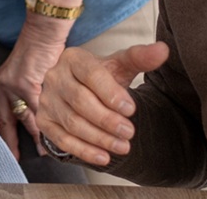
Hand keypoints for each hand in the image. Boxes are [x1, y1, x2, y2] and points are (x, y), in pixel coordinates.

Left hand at [0, 14, 72, 159]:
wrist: (44, 34)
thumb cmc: (37, 52)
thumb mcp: (23, 74)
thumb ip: (23, 93)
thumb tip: (32, 115)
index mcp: (0, 85)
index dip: (1, 134)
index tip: (5, 150)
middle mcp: (4, 88)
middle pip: (5, 122)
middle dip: (11, 142)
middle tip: (16, 159)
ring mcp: (16, 88)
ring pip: (26, 120)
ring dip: (36, 137)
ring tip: (43, 152)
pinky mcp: (31, 86)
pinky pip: (40, 112)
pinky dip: (47, 125)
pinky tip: (53, 136)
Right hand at [37, 40, 167, 167]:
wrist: (82, 93)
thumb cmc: (103, 79)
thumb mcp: (120, 67)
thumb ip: (140, 58)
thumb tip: (163, 50)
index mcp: (72, 58)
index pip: (90, 74)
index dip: (110, 93)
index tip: (131, 109)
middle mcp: (54, 77)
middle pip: (80, 101)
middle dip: (107, 120)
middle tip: (130, 132)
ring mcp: (46, 100)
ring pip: (72, 122)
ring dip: (99, 138)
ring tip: (123, 146)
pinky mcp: (44, 121)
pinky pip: (62, 139)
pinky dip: (83, 150)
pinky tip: (104, 157)